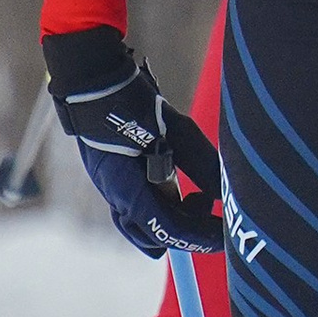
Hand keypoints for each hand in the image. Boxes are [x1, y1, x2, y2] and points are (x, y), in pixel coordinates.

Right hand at [44, 28, 223, 254]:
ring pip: (142, 224)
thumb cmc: (132, 102)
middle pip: (154, 234)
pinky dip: (159, 206)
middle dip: (186, 230)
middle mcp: (115, 195)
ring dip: (172, 219)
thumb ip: (202, 164)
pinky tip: (175, 188)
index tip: (225, 235)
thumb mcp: (177, 130)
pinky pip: (137, 206)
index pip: (169, 229)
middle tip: (210, 208)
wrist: (92, 80)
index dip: (200, 236)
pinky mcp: (113, 176)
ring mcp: (110, 187)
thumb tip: (224, 193)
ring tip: (195, 198)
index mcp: (127, 190)